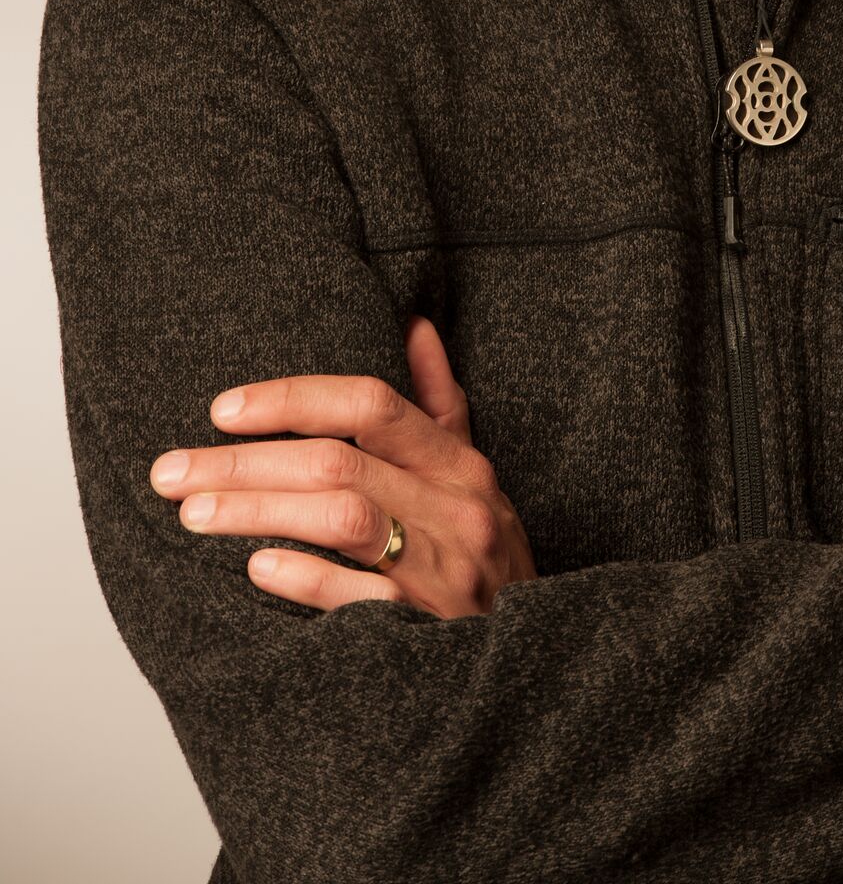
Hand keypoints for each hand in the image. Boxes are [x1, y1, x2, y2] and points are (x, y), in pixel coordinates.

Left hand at [148, 315, 537, 615]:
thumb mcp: (474, 474)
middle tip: (171, 471)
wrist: (529, 658)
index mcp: (459, 463)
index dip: (294, 399)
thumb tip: (413, 326)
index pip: (372, 405)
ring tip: (193, 514)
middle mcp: (453, 508)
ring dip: (259, 511)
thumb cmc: (486, 555)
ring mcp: (443, 569)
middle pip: (338, 462)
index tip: (223, 409)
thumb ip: (440, 401)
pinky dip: (306, 578)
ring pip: (341, 519)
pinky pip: (360, 598)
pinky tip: (256, 568)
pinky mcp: (426, 630)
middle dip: (244, 463)